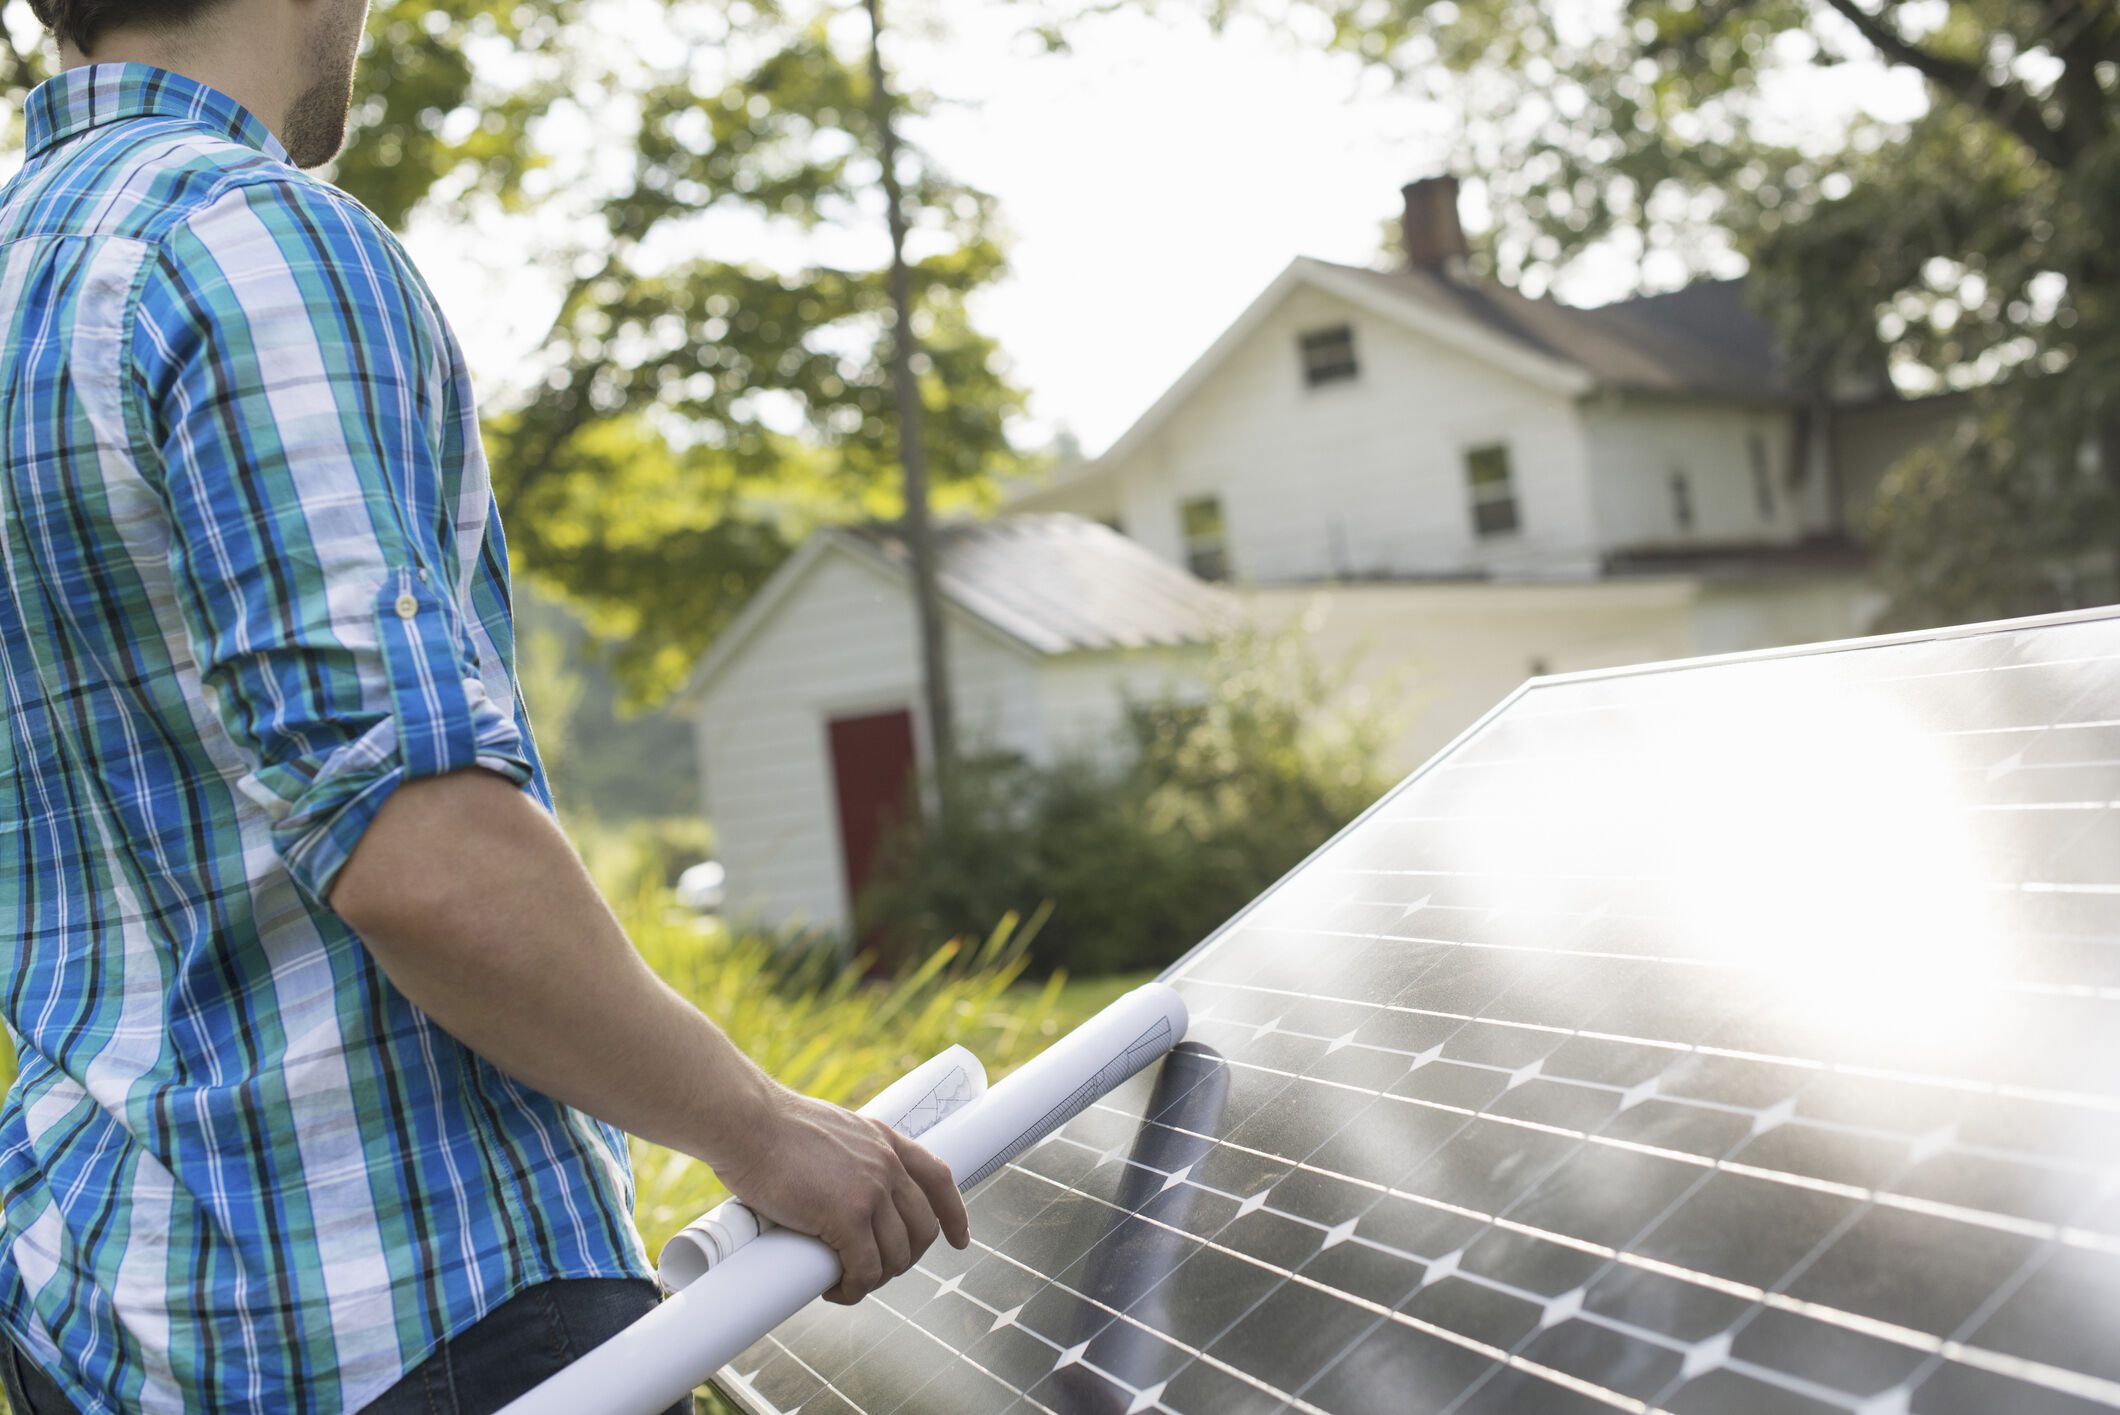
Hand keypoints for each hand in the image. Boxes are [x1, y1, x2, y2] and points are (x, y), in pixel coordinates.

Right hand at [716, 1082, 971, 1303]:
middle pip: (923, 1227)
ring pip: (896, 1254)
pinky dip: (854, 1288)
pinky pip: (865, 1268)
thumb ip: (847, 1157)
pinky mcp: (846, 1216)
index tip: (960, 1239)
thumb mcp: (830, 1131)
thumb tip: (836, 1192)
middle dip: (905, 1258)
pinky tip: (835, 1289)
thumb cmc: (770, 1127)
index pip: (939, 1178)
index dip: (954, 1214)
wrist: (747, 1122)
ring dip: (876, 1277)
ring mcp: (871, 1190)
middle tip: (874, 1270)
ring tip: (848, 1281)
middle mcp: (887, 1164)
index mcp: (885, 1140)